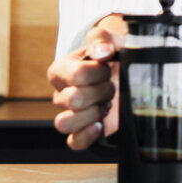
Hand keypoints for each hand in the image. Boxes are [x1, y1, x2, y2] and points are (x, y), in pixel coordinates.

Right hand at [46, 15, 124, 150]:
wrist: (121, 71)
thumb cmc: (110, 56)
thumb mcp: (106, 39)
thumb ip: (101, 39)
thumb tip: (102, 52)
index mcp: (60, 70)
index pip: (76, 75)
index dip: (98, 72)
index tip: (107, 67)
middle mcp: (61, 94)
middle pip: (74, 100)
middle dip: (101, 91)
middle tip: (111, 85)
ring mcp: (70, 115)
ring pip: (67, 123)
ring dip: (95, 112)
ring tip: (106, 103)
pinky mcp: (82, 132)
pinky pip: (74, 143)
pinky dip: (87, 135)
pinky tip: (100, 125)